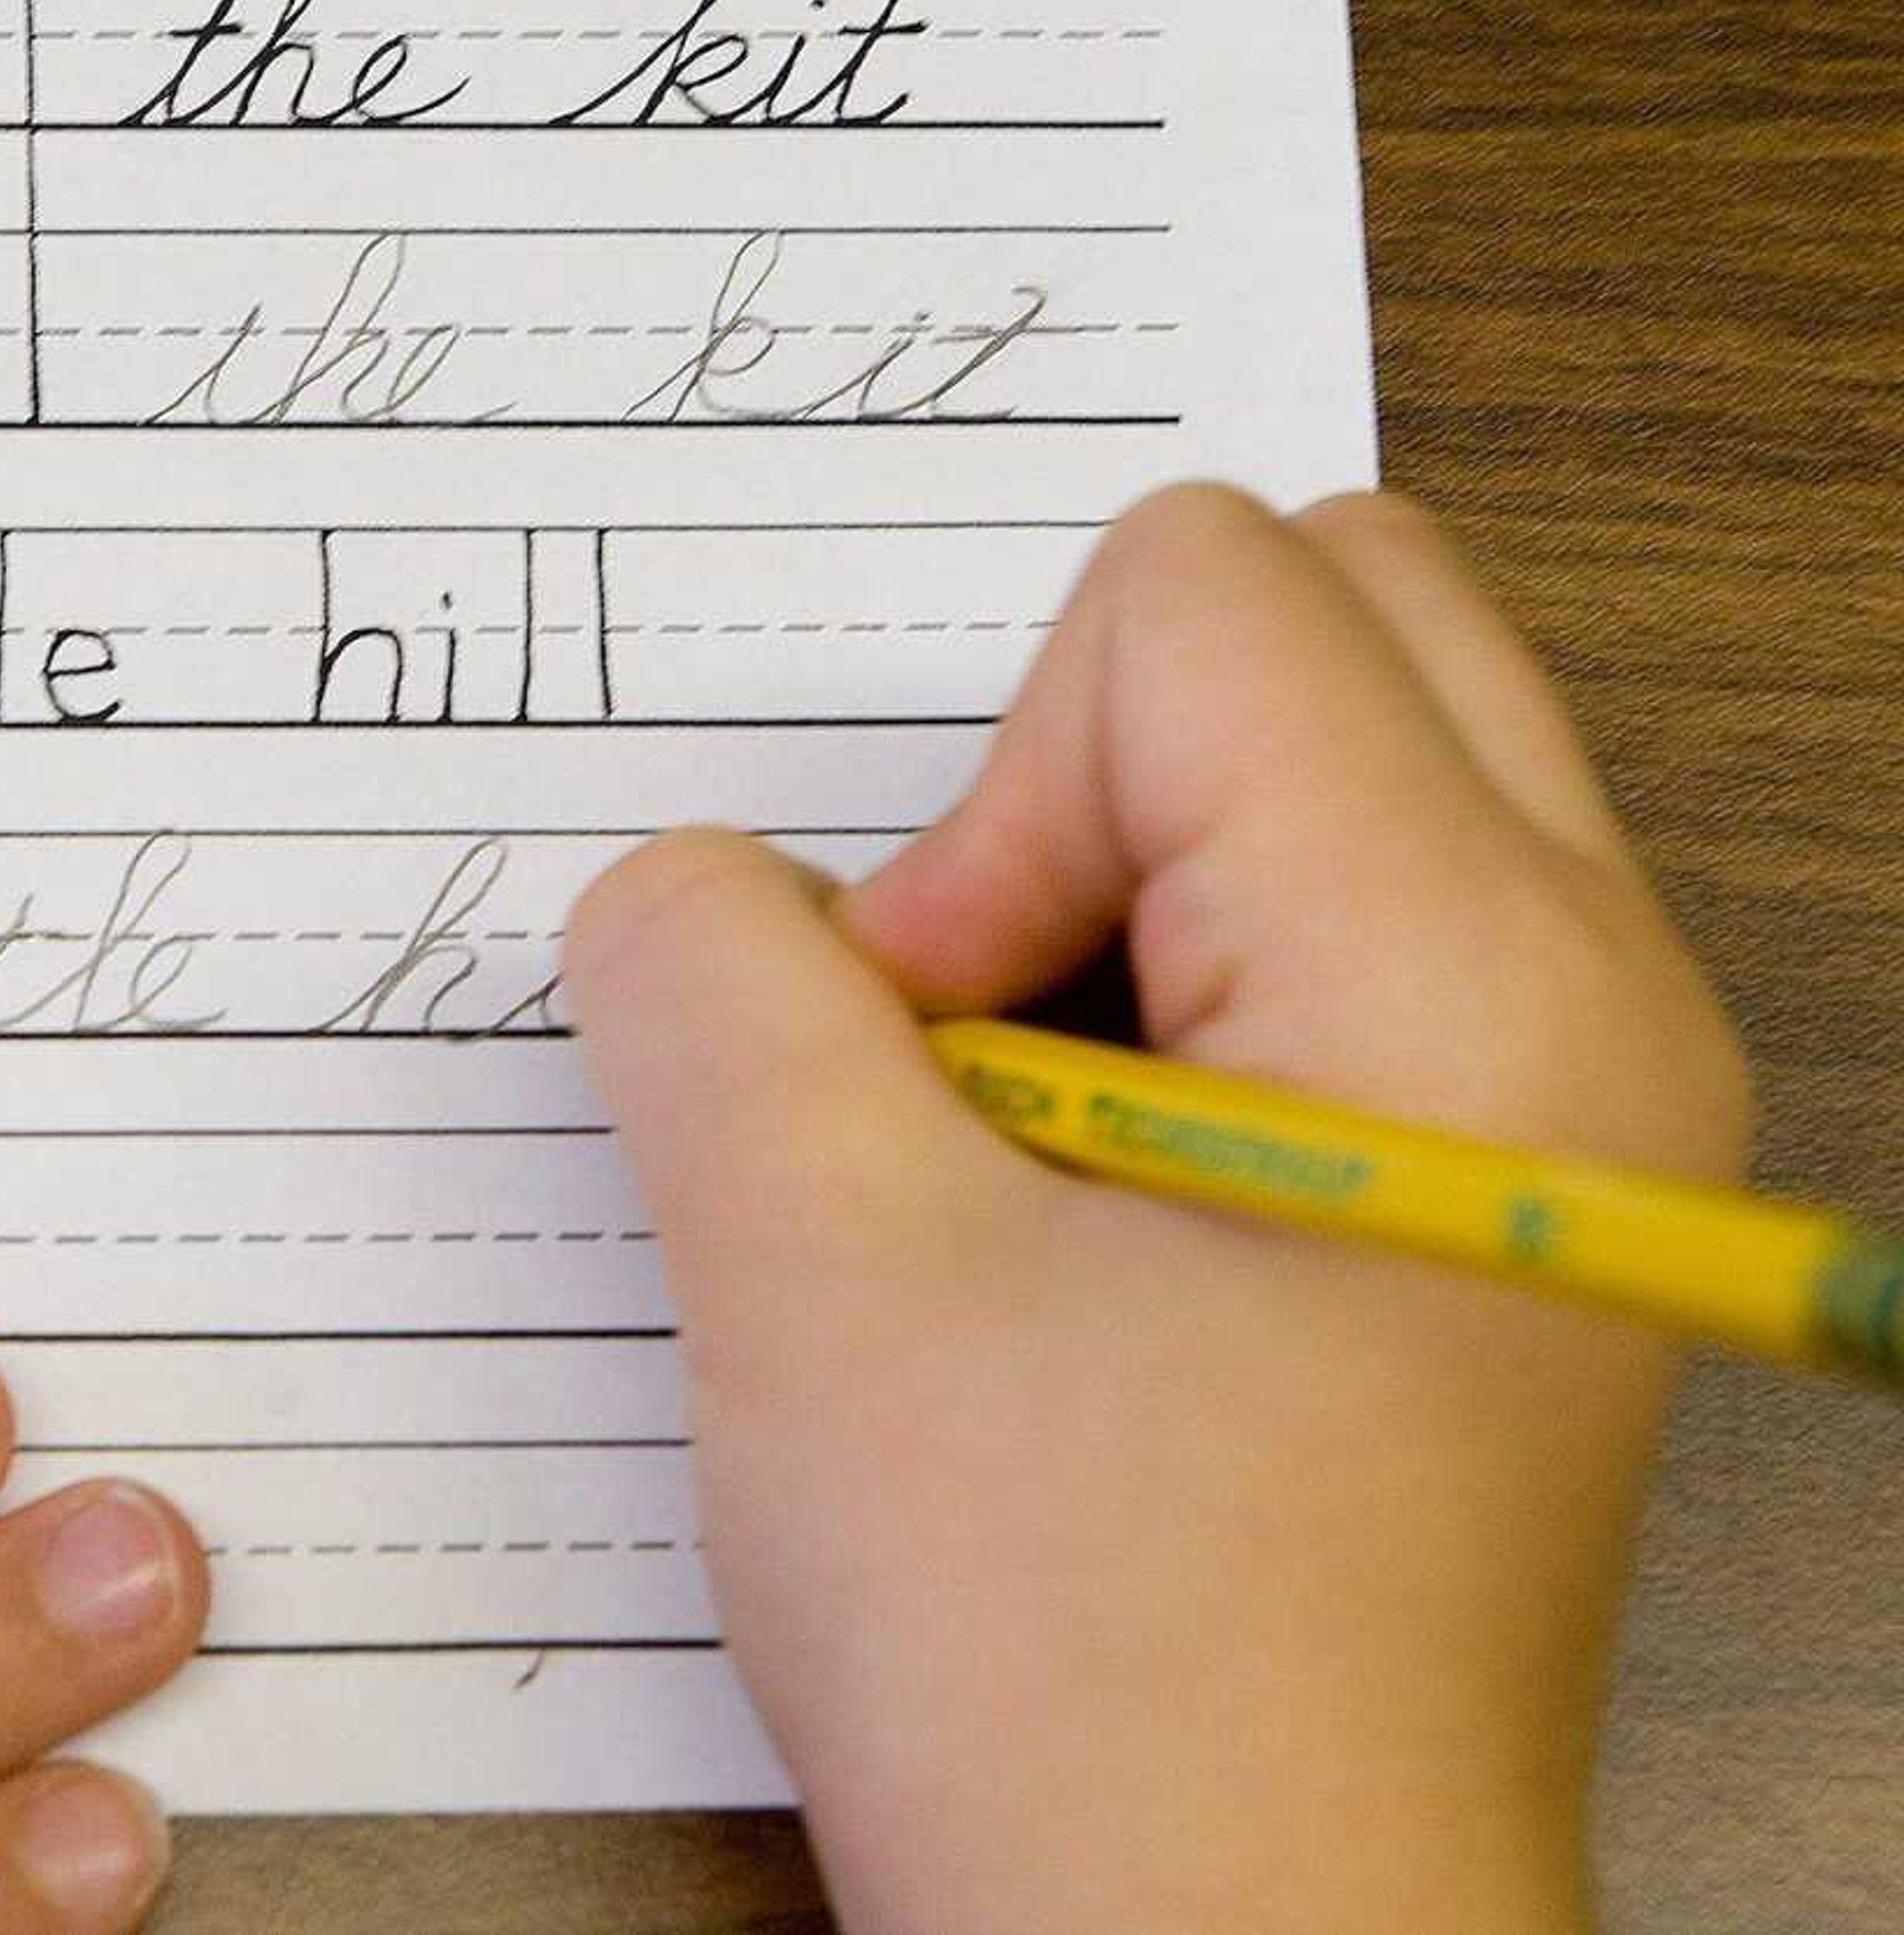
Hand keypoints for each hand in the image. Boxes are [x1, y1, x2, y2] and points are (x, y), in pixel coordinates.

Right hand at [566, 487, 1747, 1934]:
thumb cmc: (1088, 1675)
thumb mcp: (811, 1278)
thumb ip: (705, 986)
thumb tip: (685, 890)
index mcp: (1473, 971)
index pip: (1200, 598)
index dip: (982, 803)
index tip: (930, 1077)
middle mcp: (1590, 992)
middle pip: (1327, 611)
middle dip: (1082, 778)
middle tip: (980, 1045)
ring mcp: (1576, 1095)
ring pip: (1334, 767)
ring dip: (1116, 903)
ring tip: (1027, 1163)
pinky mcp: (1514, 1190)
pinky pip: (1341, 935)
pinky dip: (1172, 1006)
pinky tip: (1080, 1224)